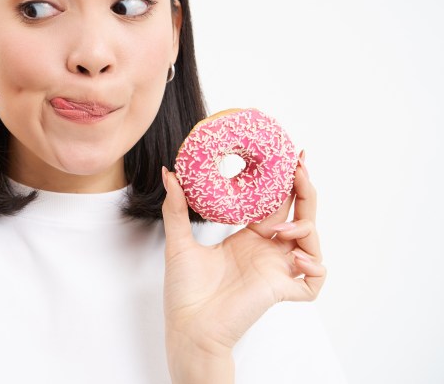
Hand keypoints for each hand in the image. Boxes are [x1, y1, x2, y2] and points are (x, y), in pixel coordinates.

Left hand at [161, 152, 324, 363]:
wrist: (188, 325)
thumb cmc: (184, 290)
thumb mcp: (179, 242)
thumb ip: (177, 207)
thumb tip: (170, 173)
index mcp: (248, 239)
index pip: (276, 205)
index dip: (286, 183)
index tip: (291, 158)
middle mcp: (267, 253)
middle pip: (299, 216)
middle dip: (305, 191)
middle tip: (301, 166)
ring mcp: (276, 272)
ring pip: (312, 244)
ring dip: (305, 229)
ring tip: (282, 229)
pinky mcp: (280, 291)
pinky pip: (313, 282)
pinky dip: (314, 267)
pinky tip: (296, 258)